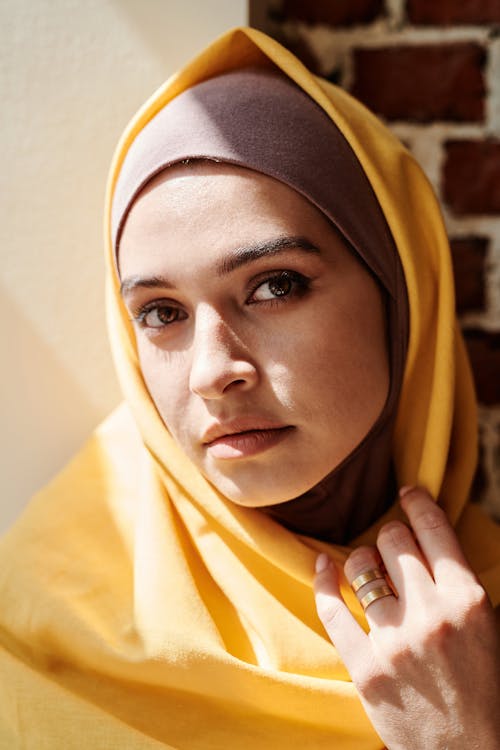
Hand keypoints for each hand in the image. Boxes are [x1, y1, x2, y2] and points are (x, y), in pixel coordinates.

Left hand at [314, 486, 499, 749]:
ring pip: (361, 568)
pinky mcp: (364, 667)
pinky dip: (323, 581)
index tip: (408, 494)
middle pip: (394, 542)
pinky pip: (332, 609)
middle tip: (393, 541)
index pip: (434, 530)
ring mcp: (394, 641)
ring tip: (368, 565)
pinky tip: (322, 565)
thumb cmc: (486, 692)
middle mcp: (431, 615)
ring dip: (363, 559)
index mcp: (469, 600)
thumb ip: (459, 584)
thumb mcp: (489, 628)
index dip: (418, 504)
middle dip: (393, 534)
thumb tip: (428, 541)